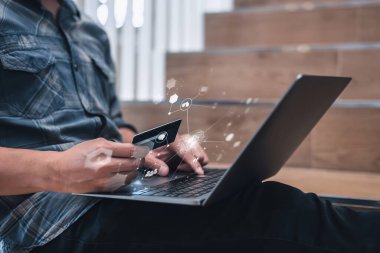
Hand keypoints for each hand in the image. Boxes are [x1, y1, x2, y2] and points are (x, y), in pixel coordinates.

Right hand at [49, 138, 168, 192]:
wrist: (58, 172)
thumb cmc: (78, 155)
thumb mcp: (96, 143)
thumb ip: (116, 146)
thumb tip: (134, 150)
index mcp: (104, 149)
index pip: (133, 150)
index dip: (144, 152)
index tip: (150, 153)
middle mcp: (105, 164)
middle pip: (135, 164)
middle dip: (142, 162)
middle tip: (146, 161)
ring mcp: (104, 179)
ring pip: (131, 175)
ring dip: (134, 170)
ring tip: (129, 166)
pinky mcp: (104, 189)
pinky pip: (122, 183)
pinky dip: (125, 178)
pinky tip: (120, 173)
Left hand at [151, 134, 208, 175]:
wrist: (148, 143)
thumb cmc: (147, 149)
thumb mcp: (146, 157)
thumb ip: (154, 163)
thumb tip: (165, 172)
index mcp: (172, 138)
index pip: (186, 151)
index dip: (193, 162)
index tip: (199, 172)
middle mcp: (182, 137)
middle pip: (198, 153)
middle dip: (191, 164)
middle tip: (178, 168)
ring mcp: (187, 140)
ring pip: (201, 155)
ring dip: (193, 164)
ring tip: (179, 166)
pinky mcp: (190, 144)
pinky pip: (200, 155)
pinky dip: (194, 162)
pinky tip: (183, 163)